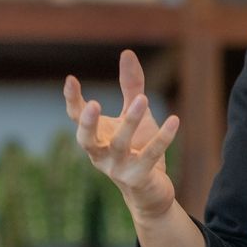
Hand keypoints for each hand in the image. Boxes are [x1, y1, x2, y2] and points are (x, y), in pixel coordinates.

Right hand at [65, 50, 180, 220]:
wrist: (150, 193)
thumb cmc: (138, 148)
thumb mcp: (134, 114)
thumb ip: (131, 87)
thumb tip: (126, 53)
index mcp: (95, 137)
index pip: (77, 117)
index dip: (72, 100)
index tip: (71, 80)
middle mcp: (100, 154)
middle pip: (86, 139)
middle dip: (88, 123)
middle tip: (92, 105)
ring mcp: (117, 168)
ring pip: (120, 145)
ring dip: (130, 122)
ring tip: (142, 99)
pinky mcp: (138, 178)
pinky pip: (150, 156)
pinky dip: (162, 138)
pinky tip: (174, 120)